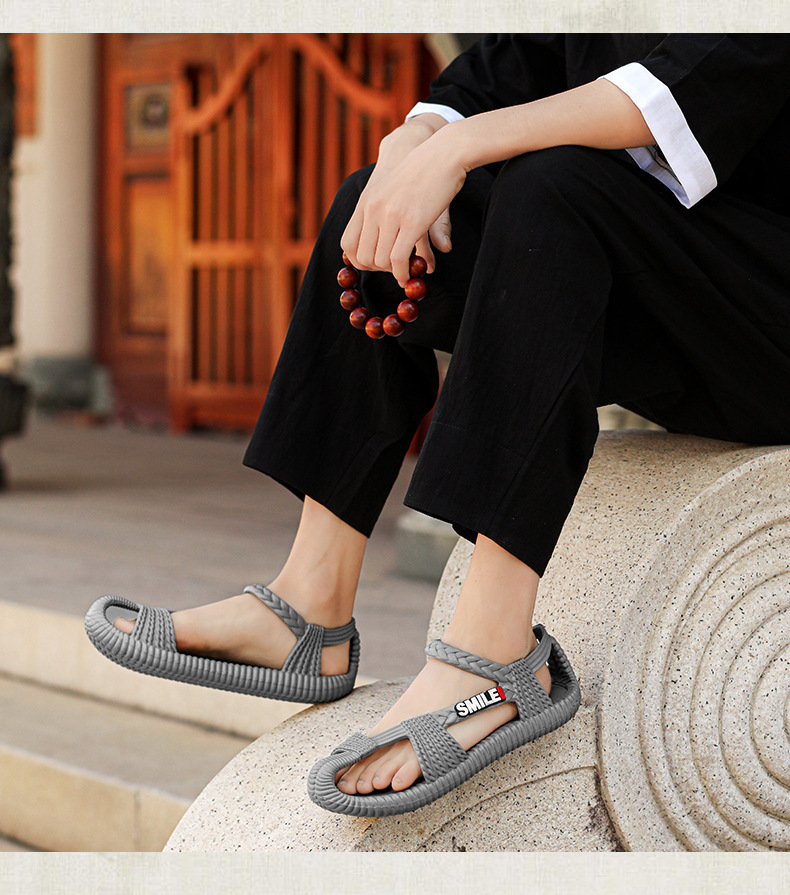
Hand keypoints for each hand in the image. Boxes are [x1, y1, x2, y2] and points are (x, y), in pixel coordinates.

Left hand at [342, 125, 466, 286]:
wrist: (443, 153)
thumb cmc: (420, 172)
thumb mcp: (392, 191)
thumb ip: (381, 214)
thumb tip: (378, 240)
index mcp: (366, 202)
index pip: (347, 243)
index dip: (359, 260)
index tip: (375, 262)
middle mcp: (373, 209)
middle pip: (362, 257)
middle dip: (377, 269)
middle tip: (393, 267)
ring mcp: (391, 216)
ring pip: (380, 261)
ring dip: (392, 272)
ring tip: (404, 269)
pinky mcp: (412, 223)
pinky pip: (398, 259)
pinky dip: (402, 273)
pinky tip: (409, 274)